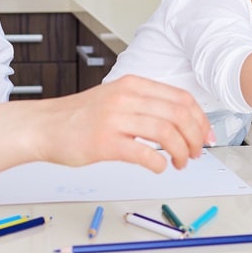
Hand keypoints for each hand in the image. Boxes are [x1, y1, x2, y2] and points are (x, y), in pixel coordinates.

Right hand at [35, 75, 211, 172]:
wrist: (44, 126)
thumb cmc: (79, 117)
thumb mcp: (115, 97)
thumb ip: (144, 104)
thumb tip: (180, 122)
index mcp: (132, 84)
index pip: (181, 98)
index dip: (201, 119)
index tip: (207, 136)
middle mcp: (125, 97)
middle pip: (179, 115)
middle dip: (195, 137)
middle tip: (195, 153)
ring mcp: (115, 119)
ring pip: (166, 133)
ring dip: (181, 152)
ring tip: (180, 162)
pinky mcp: (104, 142)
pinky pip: (144, 153)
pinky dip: (159, 163)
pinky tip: (159, 167)